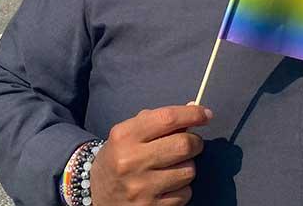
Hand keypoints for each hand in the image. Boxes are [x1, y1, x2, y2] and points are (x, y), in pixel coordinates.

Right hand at [91, 104, 211, 205]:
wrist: (96, 192)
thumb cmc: (120, 155)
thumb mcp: (129, 132)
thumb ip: (158, 120)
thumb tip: (194, 110)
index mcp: (125, 136)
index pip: (167, 118)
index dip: (192, 114)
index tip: (205, 114)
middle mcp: (131, 161)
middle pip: (183, 145)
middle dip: (195, 142)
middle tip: (192, 143)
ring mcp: (141, 188)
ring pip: (188, 171)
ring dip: (188, 166)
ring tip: (174, 166)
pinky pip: (185, 193)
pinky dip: (183, 187)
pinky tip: (168, 184)